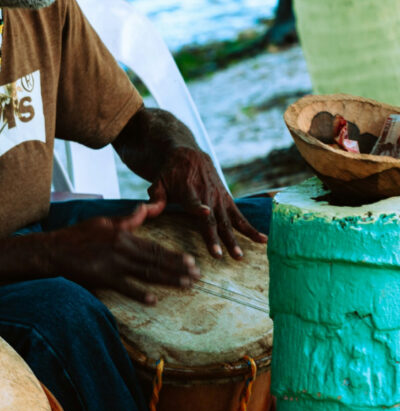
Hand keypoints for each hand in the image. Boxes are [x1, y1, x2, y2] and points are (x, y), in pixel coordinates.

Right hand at [50, 201, 199, 303]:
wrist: (54, 250)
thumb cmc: (78, 235)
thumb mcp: (103, 221)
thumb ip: (128, 219)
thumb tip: (145, 207)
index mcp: (124, 235)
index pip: (155, 246)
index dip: (174, 255)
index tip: (191, 261)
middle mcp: (122, 249)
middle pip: (156, 260)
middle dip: (178, 269)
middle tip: (197, 276)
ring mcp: (113, 264)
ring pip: (147, 273)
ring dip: (168, 280)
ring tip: (185, 286)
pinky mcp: (103, 278)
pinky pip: (125, 287)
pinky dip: (139, 294)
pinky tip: (153, 300)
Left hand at [147, 147, 266, 258]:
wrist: (189, 155)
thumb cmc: (170, 172)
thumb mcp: (159, 180)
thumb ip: (155, 197)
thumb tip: (147, 210)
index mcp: (188, 190)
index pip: (193, 201)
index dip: (198, 207)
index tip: (205, 213)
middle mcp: (207, 195)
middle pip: (213, 218)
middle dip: (217, 237)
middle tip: (221, 255)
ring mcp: (219, 199)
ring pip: (228, 221)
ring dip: (235, 239)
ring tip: (240, 256)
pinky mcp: (228, 200)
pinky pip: (240, 216)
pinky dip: (251, 228)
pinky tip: (263, 240)